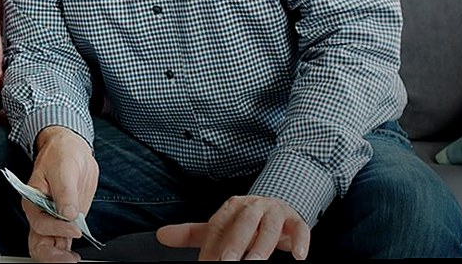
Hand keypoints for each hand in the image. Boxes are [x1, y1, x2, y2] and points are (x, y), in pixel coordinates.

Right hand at [25, 127, 98, 262]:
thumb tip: (68, 214)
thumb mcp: (63, 168)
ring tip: (72, 261)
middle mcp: (40, 213)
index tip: (74, 227)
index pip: (40, 223)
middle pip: (38, 243)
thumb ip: (65, 192)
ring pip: (48, 247)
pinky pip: (62, 243)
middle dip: (51, 256)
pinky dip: (67, 253)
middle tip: (68, 260)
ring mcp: (53, 220)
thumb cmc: (61, 153)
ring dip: (58, 258)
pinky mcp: (66, 222)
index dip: (57, 229)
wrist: (71, 149)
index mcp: (32, 200)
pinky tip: (75, 257)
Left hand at [156, 195, 309, 260]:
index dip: (213, 246)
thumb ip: (191, 233)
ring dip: (263, 246)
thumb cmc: (245, 222)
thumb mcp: (220, 227)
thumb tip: (161, 235)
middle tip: (226, 263)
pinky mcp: (295, 220)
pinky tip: (298, 257)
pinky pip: (300, 229)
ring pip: (270, 227)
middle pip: (244, 222)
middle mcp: (254, 206)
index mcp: (232, 207)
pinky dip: (301, 241)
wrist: (279, 204)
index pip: (220, 226)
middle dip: (235, 244)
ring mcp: (276, 212)